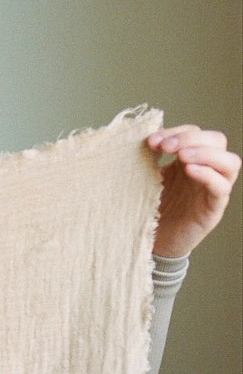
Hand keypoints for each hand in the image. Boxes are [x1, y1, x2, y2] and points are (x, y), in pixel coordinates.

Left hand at [147, 126, 240, 257]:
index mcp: (189, 160)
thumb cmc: (150, 209)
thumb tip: (142, 136)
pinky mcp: (214, 208)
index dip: (176, 132)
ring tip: (182, 157)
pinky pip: (222, 187)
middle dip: (191, 138)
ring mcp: (212, 189)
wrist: (152, 241)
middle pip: (217, 141)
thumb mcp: (147, 178)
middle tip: (166, 147)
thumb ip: (149, 159)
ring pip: (230, 162)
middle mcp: (205, 171)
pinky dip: (209, 175)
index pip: (195, 133)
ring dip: (206, 153)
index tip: (152, 141)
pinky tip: (190, 171)